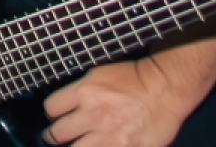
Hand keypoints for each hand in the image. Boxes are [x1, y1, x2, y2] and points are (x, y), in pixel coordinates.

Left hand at [42, 58, 184, 146]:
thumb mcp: (98, 75)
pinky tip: (99, 146)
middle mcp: (92, 115)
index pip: (51, 109)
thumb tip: (65, 106)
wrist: (165, 88)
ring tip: (77, 145)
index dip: (52, 114)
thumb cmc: (133, 78)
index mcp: (83, 92)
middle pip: (57, 134)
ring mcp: (109, 136)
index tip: (56, 117)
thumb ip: (79, 92)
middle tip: (59, 137)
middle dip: (55, 136)